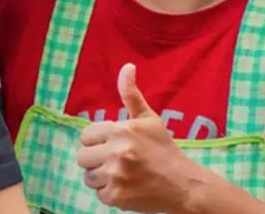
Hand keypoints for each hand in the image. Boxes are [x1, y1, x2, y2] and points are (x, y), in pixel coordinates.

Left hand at [76, 63, 201, 212]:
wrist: (182, 184)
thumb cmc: (163, 149)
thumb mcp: (149, 119)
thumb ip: (131, 94)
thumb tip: (127, 66)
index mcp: (122, 130)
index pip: (86, 136)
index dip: (97, 141)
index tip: (112, 145)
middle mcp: (117, 152)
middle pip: (82, 157)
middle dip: (96, 159)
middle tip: (115, 161)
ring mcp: (116, 176)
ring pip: (89, 177)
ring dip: (101, 177)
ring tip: (121, 174)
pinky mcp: (116, 196)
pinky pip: (99, 195)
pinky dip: (110, 194)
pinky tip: (126, 187)